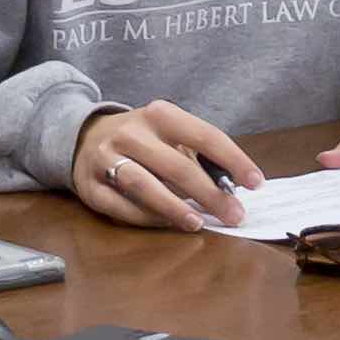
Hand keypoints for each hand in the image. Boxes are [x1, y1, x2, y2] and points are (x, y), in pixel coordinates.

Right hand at [66, 101, 265, 230]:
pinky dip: (147, 217)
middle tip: (234, 215)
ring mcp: (106, 158)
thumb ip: (197, 157)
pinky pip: (121, 206)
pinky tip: (167, 224)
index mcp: (159, 115)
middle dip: (210, 194)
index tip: (256, 182)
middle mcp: (131, 133)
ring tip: (198, 223)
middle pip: (176, 165)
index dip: (234, 160)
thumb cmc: (142, 140)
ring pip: (143, 185)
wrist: (84, 137)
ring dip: (174, 207)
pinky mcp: (89, 186)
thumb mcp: (169, 134)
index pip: (205, 135)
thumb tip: (232, 189)